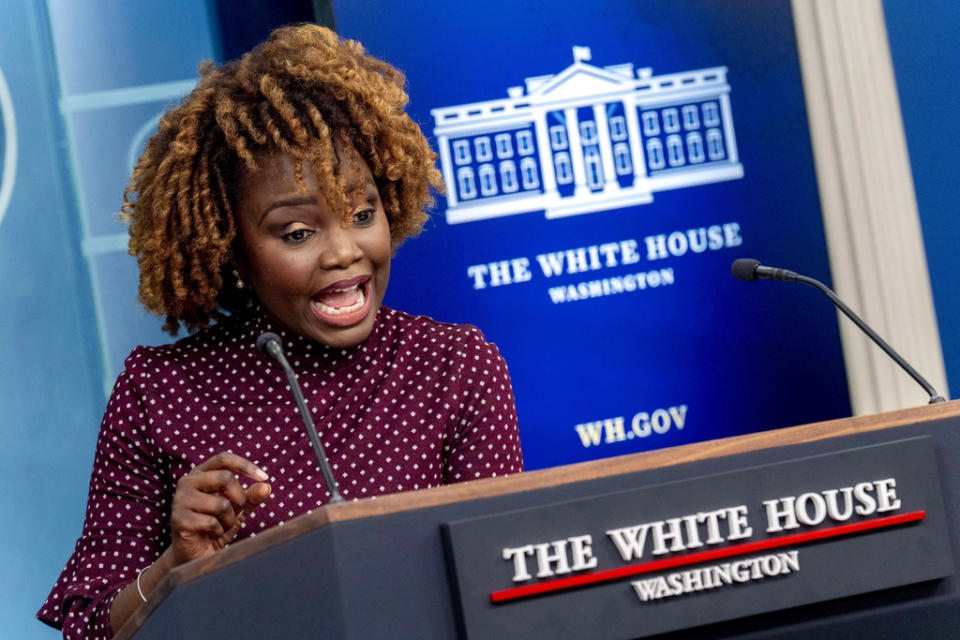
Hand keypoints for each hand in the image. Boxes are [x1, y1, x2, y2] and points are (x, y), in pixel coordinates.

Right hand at [169, 452, 271, 566]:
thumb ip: (250, 496)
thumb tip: (266, 486)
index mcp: (200, 473)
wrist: (195, 554)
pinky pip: (211, 522)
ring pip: (221, 504)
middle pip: (225, 478)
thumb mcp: (237, 508)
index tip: (264, 478)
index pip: (224, 458)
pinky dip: (219, 531)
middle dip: (240, 498)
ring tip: (221, 525)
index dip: (245, 465)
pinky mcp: (179, 520)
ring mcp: (180, 500)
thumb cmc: (216, 526)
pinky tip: (211, 534)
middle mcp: (187, 482)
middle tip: (238, 512)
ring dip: (229, 519)